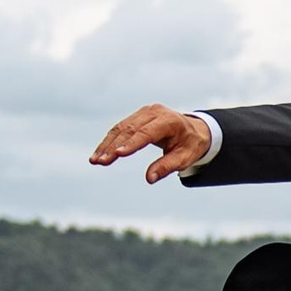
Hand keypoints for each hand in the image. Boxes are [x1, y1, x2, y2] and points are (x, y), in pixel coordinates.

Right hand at [90, 105, 211, 183]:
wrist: (194, 130)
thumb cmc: (190, 145)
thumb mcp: (185, 158)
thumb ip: (167, 166)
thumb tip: (149, 179)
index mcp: (169, 120)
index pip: (147, 132)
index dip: (131, 144)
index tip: (118, 154)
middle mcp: (154, 112)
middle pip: (129, 129)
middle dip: (113, 147)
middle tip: (100, 162)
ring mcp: (144, 112)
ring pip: (121, 128)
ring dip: (107, 144)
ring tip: (95, 160)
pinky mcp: (137, 116)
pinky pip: (120, 128)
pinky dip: (110, 141)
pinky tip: (100, 153)